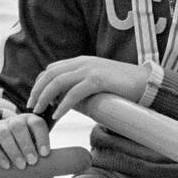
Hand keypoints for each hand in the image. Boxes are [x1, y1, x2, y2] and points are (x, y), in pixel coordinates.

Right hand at [0, 113, 49, 170]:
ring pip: (4, 134)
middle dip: (26, 145)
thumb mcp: (34, 149)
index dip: (42, 138)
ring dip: (13, 150)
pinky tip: (6, 166)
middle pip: (19, 127)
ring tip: (21, 166)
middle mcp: (14, 121)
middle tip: (32, 161)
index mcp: (30, 121)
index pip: (37, 124)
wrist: (0, 141)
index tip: (45, 154)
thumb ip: (41, 162)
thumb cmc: (23, 146)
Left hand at [29, 56, 149, 121]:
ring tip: (38, 112)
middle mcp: (83, 62)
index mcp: (81, 61)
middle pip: (50, 74)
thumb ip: (80, 89)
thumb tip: (62, 103)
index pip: (52, 69)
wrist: (146, 82)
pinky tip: (56, 115)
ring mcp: (90, 69)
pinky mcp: (98, 80)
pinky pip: (74, 93)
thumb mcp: (97, 84)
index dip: (40, 83)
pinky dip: (62, 105)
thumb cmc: (122, 87)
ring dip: (44, 97)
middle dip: (37, 90)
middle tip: (31, 107)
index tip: (34, 99)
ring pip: (58, 82)